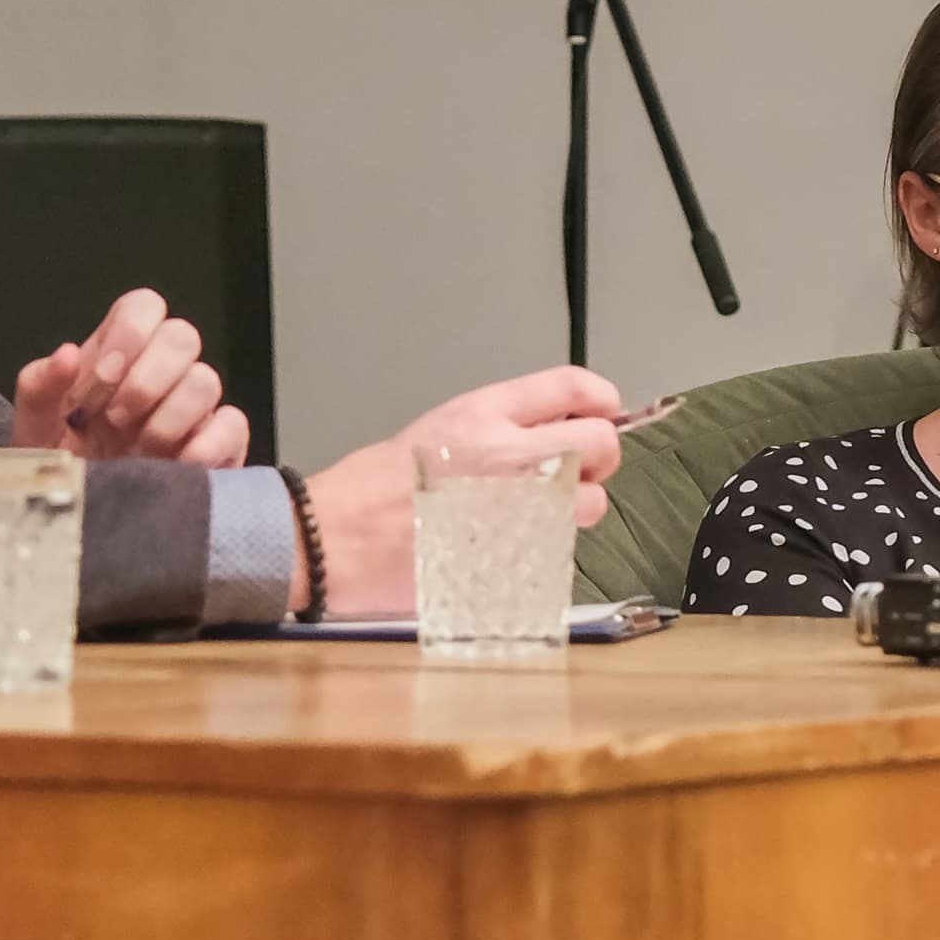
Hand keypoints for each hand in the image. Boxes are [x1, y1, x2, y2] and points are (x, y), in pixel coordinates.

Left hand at [12, 288, 247, 466]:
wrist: (82, 525)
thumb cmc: (60, 470)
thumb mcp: (34, 432)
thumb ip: (39, 388)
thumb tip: (67, 354)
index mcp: (118, 356)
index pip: (143, 307)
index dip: (129, 332)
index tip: (102, 376)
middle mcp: (161, 375)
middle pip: (183, 336)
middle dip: (148, 378)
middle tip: (116, 419)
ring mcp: (194, 410)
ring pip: (207, 380)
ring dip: (168, 419)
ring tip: (139, 452)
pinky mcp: (219, 446)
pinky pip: (232, 425)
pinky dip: (205, 446)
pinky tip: (174, 467)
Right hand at [294, 365, 624, 616]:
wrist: (336, 541)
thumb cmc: (372, 491)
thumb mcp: (436, 428)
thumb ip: (497, 426)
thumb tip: (550, 427)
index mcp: (482, 414)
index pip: (572, 386)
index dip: (599, 398)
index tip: (602, 410)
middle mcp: (508, 454)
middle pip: (600, 442)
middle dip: (596, 456)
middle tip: (575, 469)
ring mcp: (517, 506)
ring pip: (592, 502)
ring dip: (576, 507)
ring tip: (536, 513)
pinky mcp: (516, 553)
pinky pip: (562, 545)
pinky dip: (550, 545)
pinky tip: (515, 543)